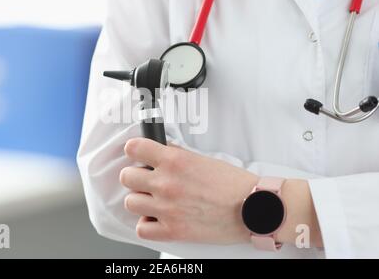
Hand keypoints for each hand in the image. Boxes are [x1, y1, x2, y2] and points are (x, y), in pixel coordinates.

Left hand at [120, 138, 258, 244]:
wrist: (252, 208)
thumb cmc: (233, 184)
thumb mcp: (202, 159)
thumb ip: (177, 154)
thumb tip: (160, 150)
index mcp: (175, 161)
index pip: (133, 148)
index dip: (134, 150)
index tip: (138, 154)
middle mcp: (167, 183)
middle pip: (126, 177)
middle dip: (135, 176)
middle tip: (147, 179)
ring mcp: (167, 208)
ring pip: (130, 202)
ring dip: (141, 200)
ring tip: (154, 200)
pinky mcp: (173, 230)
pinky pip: (142, 229)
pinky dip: (147, 224)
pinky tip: (158, 218)